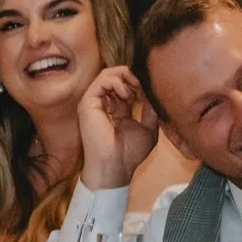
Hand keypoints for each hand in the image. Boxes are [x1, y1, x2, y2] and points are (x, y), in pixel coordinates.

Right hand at [78, 66, 160, 190]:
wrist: (115, 167)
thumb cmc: (130, 154)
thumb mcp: (148, 128)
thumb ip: (150, 110)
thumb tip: (153, 93)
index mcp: (116, 110)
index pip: (125, 86)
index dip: (139, 83)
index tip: (150, 89)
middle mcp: (104, 104)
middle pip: (115, 77)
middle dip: (132, 76)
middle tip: (143, 85)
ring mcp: (94, 103)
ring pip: (107, 74)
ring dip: (125, 76)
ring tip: (135, 89)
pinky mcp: (88, 102)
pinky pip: (101, 80)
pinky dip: (116, 81)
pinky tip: (126, 94)